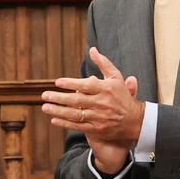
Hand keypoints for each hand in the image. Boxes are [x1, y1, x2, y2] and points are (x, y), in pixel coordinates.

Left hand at [40, 47, 143, 172]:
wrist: (134, 120)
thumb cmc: (122, 96)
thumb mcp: (116, 77)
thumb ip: (103, 63)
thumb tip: (92, 49)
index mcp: (105, 89)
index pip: (86, 85)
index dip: (71, 84)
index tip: (58, 82)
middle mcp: (102, 103)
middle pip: (77, 101)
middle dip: (59, 98)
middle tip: (45, 95)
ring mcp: (99, 117)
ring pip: (75, 114)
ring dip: (58, 111)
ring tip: (45, 107)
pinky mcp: (97, 129)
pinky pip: (78, 126)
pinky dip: (65, 123)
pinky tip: (54, 119)